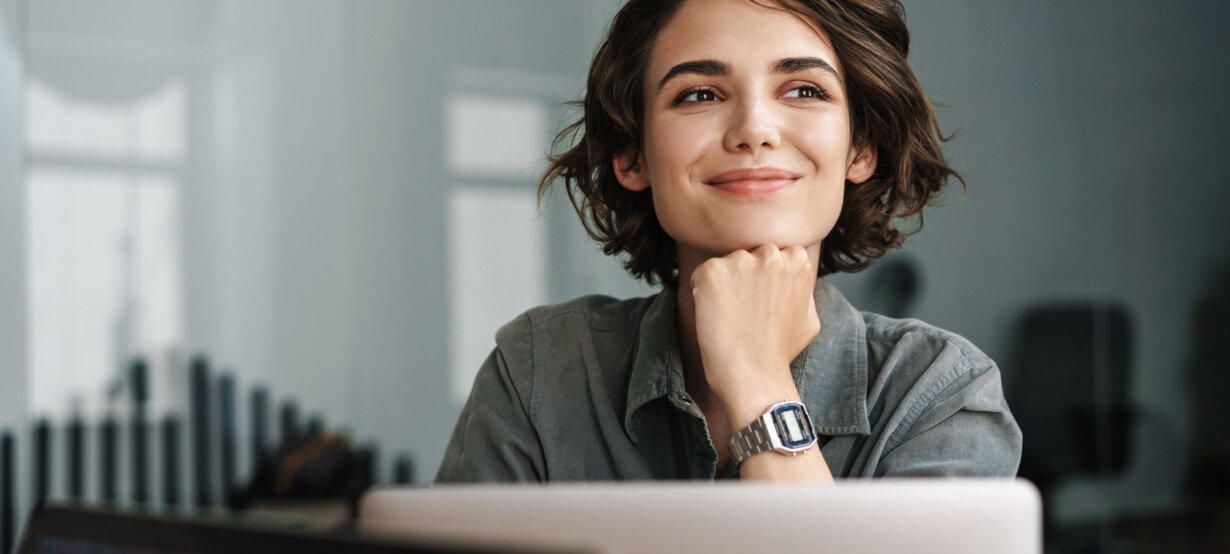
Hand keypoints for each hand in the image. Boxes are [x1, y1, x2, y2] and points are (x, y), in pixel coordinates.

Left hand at [689, 244, 820, 407]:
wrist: (754, 376)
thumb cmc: (780, 353)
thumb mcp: (809, 317)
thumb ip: (803, 289)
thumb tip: (796, 277)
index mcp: (797, 260)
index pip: (773, 254)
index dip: (764, 279)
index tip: (762, 303)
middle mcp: (770, 254)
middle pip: (748, 254)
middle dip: (744, 276)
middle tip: (744, 311)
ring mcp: (740, 261)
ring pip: (725, 264)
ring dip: (724, 285)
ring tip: (731, 317)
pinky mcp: (712, 272)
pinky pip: (701, 274)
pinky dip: (702, 293)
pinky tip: (715, 316)